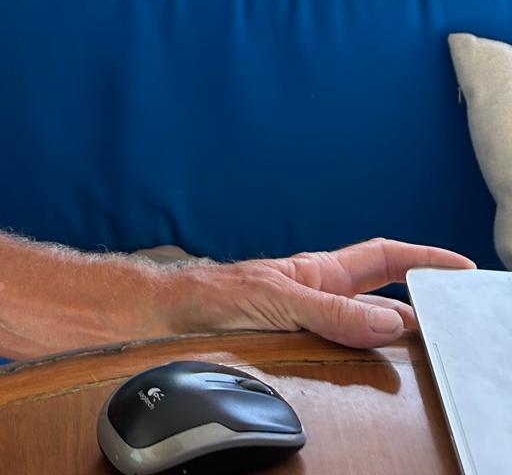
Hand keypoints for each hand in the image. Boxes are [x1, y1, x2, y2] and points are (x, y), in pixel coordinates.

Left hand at [196, 238, 475, 349]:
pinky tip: (381, 374)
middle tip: (456, 315)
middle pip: (383, 295)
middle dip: (421, 300)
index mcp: (319, 272)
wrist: (171, 317)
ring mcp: (311, 322)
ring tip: (430, 346)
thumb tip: (390, 321)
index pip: (382, 259)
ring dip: (396, 335)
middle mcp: (320, 295)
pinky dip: (368, 361)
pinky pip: (346, 354)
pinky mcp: (298, 348)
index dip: (422, 257)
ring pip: (367, 327)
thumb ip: (333, 312)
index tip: (459, 266)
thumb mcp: (280, 300)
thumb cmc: (215, 295)